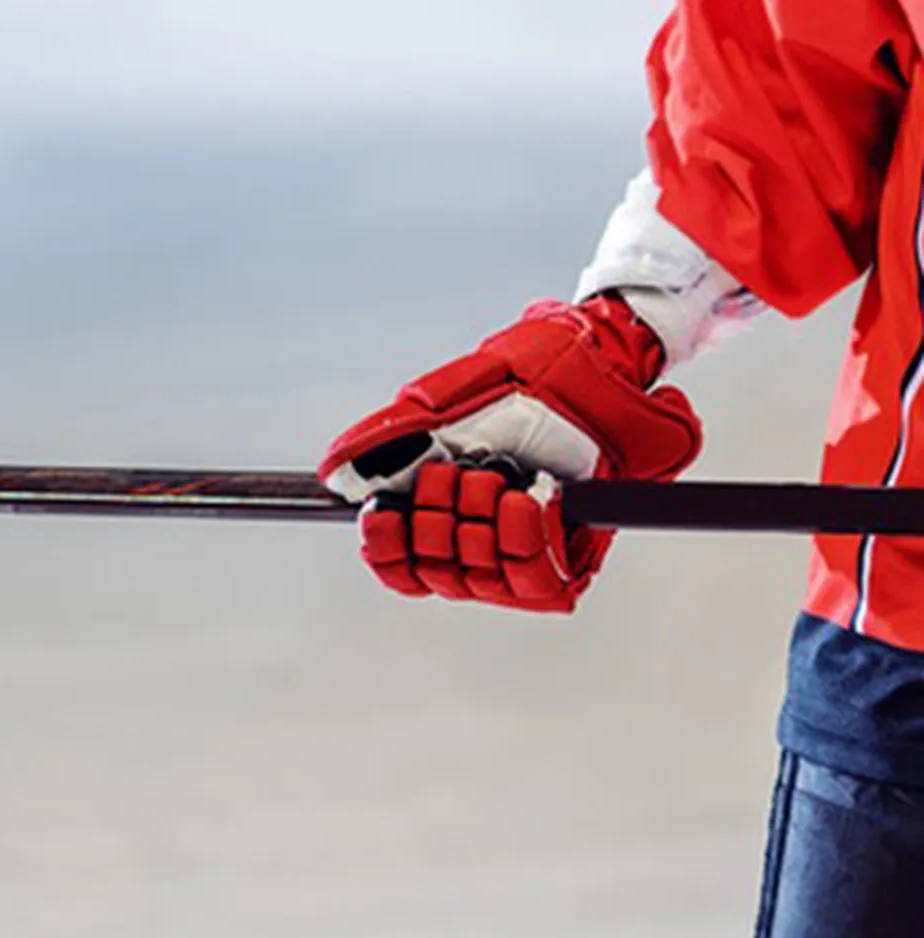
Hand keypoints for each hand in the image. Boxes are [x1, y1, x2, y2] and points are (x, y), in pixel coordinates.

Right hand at [318, 297, 702, 612]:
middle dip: (439, 522)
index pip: (400, 563)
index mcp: (445, 501)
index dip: (388, 549)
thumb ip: (387, 435)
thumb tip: (335, 470)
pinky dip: (527, 540)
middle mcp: (483, 530)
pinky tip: (530, 501)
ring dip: (483, 526)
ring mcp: (528, 543)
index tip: (384, 515)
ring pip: (482, 579)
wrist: (602, 355)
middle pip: (437, 573)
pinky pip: (539, 582)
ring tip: (498, 478)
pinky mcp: (575, 551)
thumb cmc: (530, 368)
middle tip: (457, 475)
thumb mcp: (446, 396)